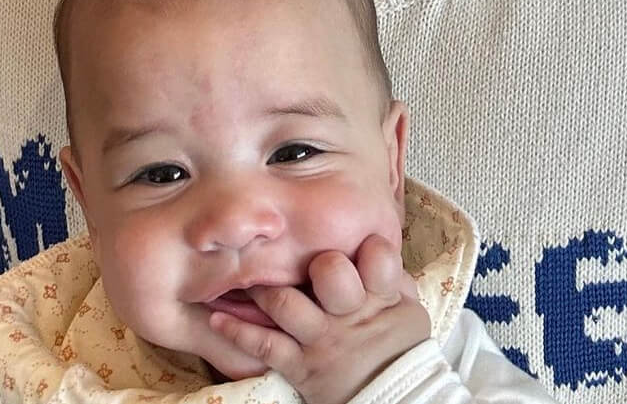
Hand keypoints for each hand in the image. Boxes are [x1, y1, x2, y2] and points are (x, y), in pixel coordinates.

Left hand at [208, 237, 430, 403]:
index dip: (370, 248)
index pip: (379, 259)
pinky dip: (236, 331)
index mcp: (380, 298)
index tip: (360, 239)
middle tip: (297, 251)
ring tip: (240, 273)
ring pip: (286, 303)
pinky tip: (217, 317)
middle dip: (316, 260)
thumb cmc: (399, 348)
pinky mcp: (300, 367)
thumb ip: (394, 277)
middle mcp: (348, 315)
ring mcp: (321, 340)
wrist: (393, 400)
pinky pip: (265, 345)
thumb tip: (375, 241)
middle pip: (330, 273)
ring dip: (260, 287)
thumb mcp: (409, 311)